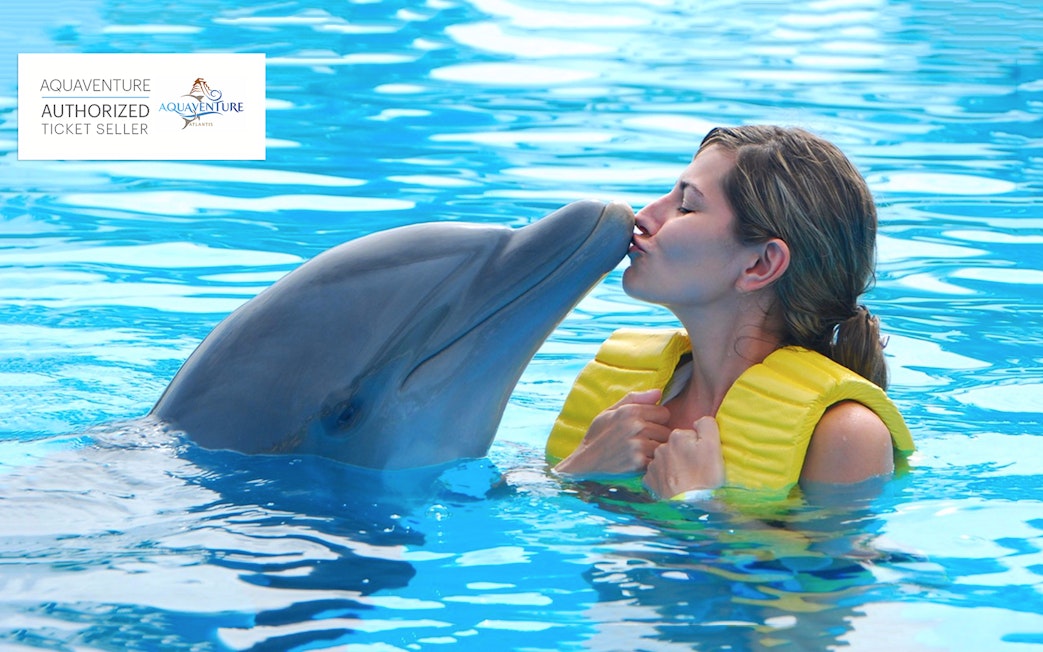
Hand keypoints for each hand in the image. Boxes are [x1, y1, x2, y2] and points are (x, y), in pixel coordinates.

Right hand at [554, 389, 670, 476]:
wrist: (584, 463)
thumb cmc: (597, 436)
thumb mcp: (609, 412)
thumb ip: (635, 399)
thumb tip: (659, 392)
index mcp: (630, 411)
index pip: (664, 412)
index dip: (656, 420)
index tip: (646, 426)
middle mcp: (635, 426)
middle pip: (666, 430)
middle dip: (657, 436)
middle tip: (641, 441)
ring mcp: (638, 445)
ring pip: (663, 446)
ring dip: (655, 450)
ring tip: (640, 452)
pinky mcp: (638, 463)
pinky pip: (657, 460)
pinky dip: (651, 462)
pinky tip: (639, 462)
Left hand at [643, 416, 724, 498]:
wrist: (692, 505)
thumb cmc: (706, 476)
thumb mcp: (713, 445)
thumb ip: (706, 425)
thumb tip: (698, 421)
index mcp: (677, 437)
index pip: (689, 435)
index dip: (697, 446)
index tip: (703, 458)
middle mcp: (661, 448)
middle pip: (676, 447)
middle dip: (684, 455)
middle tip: (696, 470)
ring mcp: (653, 465)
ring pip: (666, 461)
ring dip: (674, 467)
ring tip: (686, 479)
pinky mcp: (649, 481)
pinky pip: (657, 475)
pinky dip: (665, 479)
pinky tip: (674, 486)